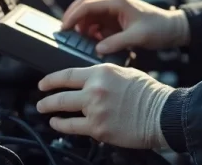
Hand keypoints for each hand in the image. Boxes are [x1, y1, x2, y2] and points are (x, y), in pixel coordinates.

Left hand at [37, 64, 173, 148]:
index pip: (68, 74)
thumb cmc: (148, 93)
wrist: (161, 113)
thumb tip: (89, 82)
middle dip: (47, 97)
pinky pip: (72, 127)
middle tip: (40, 99)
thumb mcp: (124, 73)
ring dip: (50, 110)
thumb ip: (103, 77)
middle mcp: (95, 89)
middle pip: (61, 93)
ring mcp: (95, 109)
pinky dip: (61, 125)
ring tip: (44, 111)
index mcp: (101, 72)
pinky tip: (57, 124)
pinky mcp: (98, 128)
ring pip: (63, 109)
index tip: (43, 83)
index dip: (51, 79)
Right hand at [61, 0, 189, 54]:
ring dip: (82, 23)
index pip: (87, 4)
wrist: (172, 28)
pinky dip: (91, 28)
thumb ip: (116, 43)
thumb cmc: (158, 29)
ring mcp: (114, 5)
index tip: (64, 28)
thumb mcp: (137, 37)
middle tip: (64, 32)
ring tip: (81, 39)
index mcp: (117, 1)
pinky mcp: (115, 14)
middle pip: (84, 3)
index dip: (73, 16)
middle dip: (72, 16)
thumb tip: (97, 49)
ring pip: (89, 10)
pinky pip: (97, 18)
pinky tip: (94, 39)